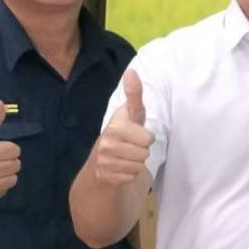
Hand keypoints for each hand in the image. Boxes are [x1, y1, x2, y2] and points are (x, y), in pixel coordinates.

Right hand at [92, 70, 153, 185]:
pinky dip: (129, 174)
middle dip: (142, 150)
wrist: (99, 162)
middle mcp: (106, 144)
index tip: (132, 132)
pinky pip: (132, 177)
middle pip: (146, 153)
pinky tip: (119, 168)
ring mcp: (104, 162)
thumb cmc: (122, 133)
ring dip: (136, 163)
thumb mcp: (131, 114)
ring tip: (124, 156)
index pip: (149, 138)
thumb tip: (131, 70)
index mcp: (115, 127)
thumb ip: (134, 94)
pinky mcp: (105, 178)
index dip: (146, 137)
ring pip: (139, 166)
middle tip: (129, 146)